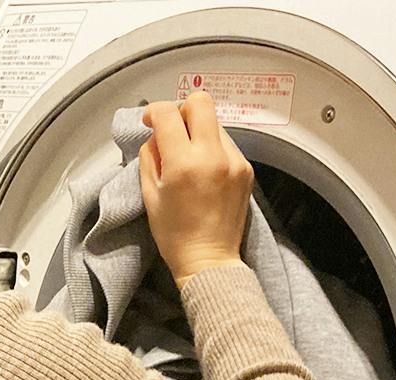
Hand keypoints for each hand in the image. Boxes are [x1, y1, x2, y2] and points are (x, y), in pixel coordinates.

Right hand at [139, 91, 254, 287]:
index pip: (167, 113)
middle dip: (182, 110)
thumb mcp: (150, 196)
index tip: (150, 121)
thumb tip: (156, 136)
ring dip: (199, 132)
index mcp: (183, 164)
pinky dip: (213, 150)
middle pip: (200, 102)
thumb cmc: (176, 236)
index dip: (154, 111)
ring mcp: (233, 161)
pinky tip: (206, 173)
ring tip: (190, 159)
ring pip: (215, 123)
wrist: (209, 261)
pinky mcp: (245, 169)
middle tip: (174, 130)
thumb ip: (150, 157)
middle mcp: (212, 157)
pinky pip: (227, 144)